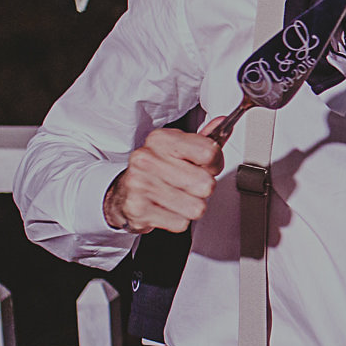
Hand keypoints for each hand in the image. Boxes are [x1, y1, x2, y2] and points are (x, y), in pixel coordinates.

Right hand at [103, 126, 223, 233]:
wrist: (122, 194)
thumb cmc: (156, 170)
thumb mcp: (178, 149)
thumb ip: (205, 139)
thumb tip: (224, 122)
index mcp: (161, 139)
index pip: (209, 152)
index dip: (215, 163)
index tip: (206, 166)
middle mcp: (147, 159)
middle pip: (206, 184)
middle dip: (203, 189)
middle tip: (188, 185)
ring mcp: (141, 184)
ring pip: (196, 207)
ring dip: (191, 206)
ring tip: (177, 197)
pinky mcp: (138, 209)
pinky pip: (181, 223)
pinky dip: (178, 220)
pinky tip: (166, 209)